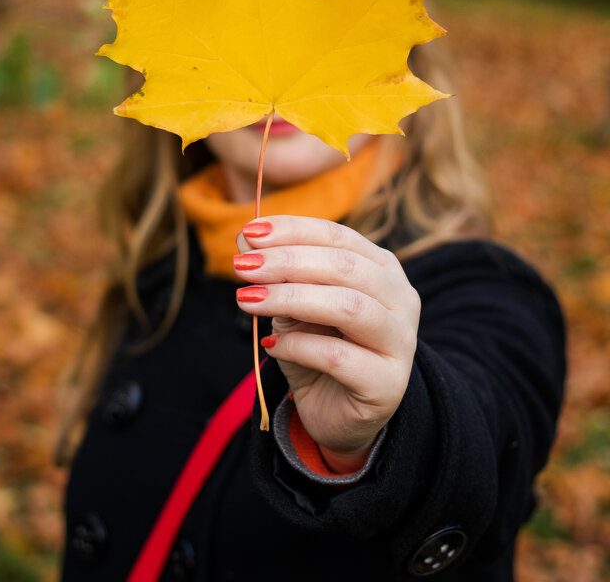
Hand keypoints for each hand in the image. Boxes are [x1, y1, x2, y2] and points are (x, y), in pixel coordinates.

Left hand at [234, 215, 419, 471]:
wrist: (334, 413)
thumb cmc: (315, 347)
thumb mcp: (291, 305)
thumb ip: (275, 273)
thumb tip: (246, 239)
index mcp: (381, 268)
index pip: (338, 237)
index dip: (293, 231)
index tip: (249, 233)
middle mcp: (400, 299)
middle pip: (345, 267)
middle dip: (288, 261)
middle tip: (243, 266)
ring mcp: (400, 341)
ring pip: (348, 307)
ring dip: (291, 298)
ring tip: (247, 299)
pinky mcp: (388, 384)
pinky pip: (338, 357)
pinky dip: (298, 346)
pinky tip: (271, 346)